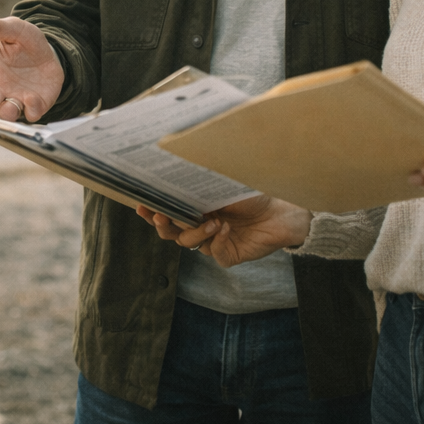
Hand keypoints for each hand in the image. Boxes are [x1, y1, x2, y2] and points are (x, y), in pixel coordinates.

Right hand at [0, 15, 64, 121]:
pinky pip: (31, 113)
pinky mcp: (34, 106)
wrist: (50, 54)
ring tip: (8, 109)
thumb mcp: (13, 29)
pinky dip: (32, 110)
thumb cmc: (24, 42)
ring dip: (6, 112)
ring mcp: (16, 99)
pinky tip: (32, 102)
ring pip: (7, 112)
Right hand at [135, 196, 311, 268]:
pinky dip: (216, 242)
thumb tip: (177, 168)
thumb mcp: (223, 183)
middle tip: (162, 216)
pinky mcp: (227, 255)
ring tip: (211, 220)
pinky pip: (213, 254)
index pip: (166, 212)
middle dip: (162, 225)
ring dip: (195, 231)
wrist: (283, 210)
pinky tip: (225, 229)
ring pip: (188, 243)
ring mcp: (212, 242)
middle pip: (170, 233)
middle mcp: (200, 226)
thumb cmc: (253, 192)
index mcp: (195, 208)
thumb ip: (200, 182)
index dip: (152, 212)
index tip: (141, 204)